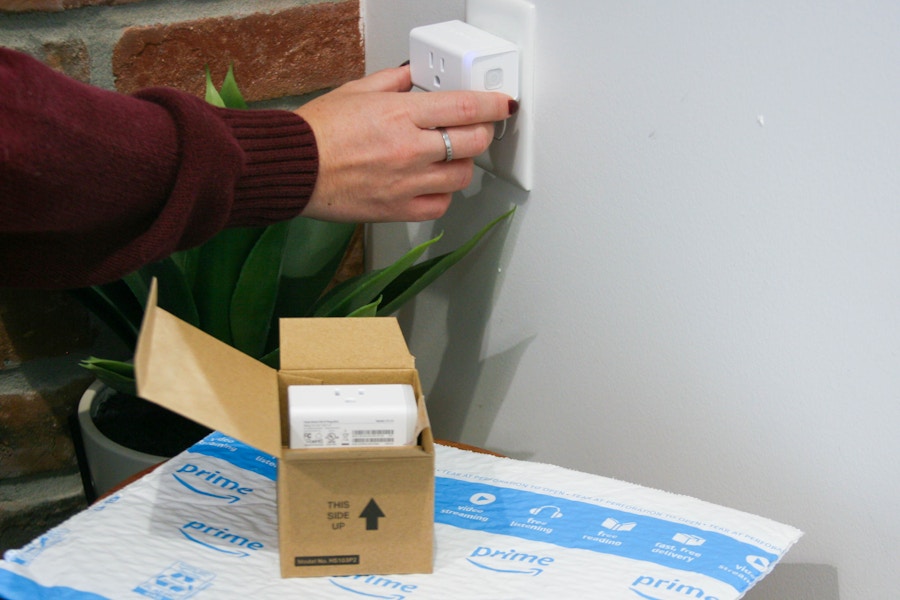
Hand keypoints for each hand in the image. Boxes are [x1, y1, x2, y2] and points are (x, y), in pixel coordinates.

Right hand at [295, 65, 515, 222]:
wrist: (293, 169)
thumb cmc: (317, 132)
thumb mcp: (355, 91)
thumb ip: (393, 82)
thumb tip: (415, 76)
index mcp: (400, 114)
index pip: (465, 108)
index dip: (492, 105)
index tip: (503, 104)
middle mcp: (409, 149)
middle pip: (473, 142)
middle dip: (482, 133)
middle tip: (476, 129)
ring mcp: (406, 183)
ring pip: (461, 176)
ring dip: (463, 164)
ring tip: (449, 157)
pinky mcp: (397, 210)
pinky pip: (440, 205)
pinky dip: (442, 194)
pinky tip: (431, 183)